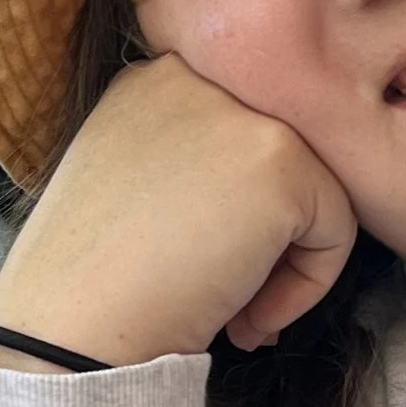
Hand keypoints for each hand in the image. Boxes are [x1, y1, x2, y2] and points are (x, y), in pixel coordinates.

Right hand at [0, 57, 359, 368]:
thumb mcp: (131, 187)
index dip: (236, 214)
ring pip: (318, 191)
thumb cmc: (91, 285)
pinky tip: (246, 317)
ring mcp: (240, 112)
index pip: (241, 138)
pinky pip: (337, 228)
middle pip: (285, 160)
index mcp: (154, 79)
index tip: (197, 265)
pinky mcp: (280, 159)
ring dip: (286, 266)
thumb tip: (268, 198)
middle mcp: (197, 76)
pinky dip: (307, 287)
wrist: (68, 329)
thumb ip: (196, 165)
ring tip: (235, 315)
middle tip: (226, 300)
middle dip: (267, 238)